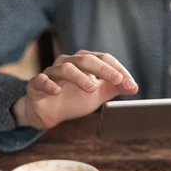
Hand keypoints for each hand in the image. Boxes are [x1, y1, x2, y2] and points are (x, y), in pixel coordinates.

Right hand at [13, 50, 137, 129]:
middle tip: (117, 80)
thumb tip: (133, 86)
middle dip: (103, 69)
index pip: (103, 59)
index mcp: (83, 62)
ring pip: (65, 68)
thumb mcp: (97, 94)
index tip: (130, 84)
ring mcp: (51, 72)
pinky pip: (41, 80)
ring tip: (92, 88)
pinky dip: (48, 84)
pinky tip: (56, 91)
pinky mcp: (36, 84)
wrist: (48, 112)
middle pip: (85, 59)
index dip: (118, 70)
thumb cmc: (73, 99)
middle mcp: (67, 62)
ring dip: (79, 77)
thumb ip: (114, 88)